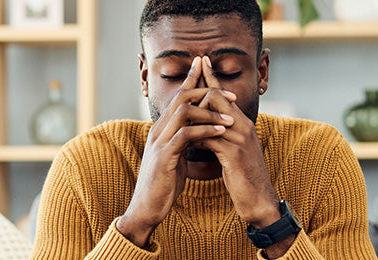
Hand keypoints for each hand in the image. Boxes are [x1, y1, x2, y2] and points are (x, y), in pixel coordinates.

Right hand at [116, 57, 235, 247]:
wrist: (147, 207)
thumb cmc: (163, 184)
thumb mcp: (174, 157)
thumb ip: (182, 142)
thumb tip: (196, 132)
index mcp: (161, 129)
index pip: (177, 97)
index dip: (193, 81)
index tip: (209, 70)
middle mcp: (158, 130)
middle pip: (180, 97)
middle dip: (206, 90)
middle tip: (230, 93)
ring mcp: (159, 142)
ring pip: (183, 112)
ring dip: (210, 112)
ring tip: (230, 118)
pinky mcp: (164, 156)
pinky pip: (186, 135)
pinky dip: (205, 131)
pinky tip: (220, 132)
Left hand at [196, 56, 280, 228]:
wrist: (259, 199)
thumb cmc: (244, 175)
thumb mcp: (233, 150)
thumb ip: (222, 135)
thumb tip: (202, 126)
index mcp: (242, 123)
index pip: (225, 94)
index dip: (211, 78)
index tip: (200, 61)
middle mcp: (243, 126)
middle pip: (216, 97)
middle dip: (197, 93)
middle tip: (182, 93)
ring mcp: (240, 139)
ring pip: (211, 116)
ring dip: (192, 118)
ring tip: (178, 119)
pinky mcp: (234, 154)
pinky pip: (209, 138)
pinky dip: (196, 139)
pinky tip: (187, 143)